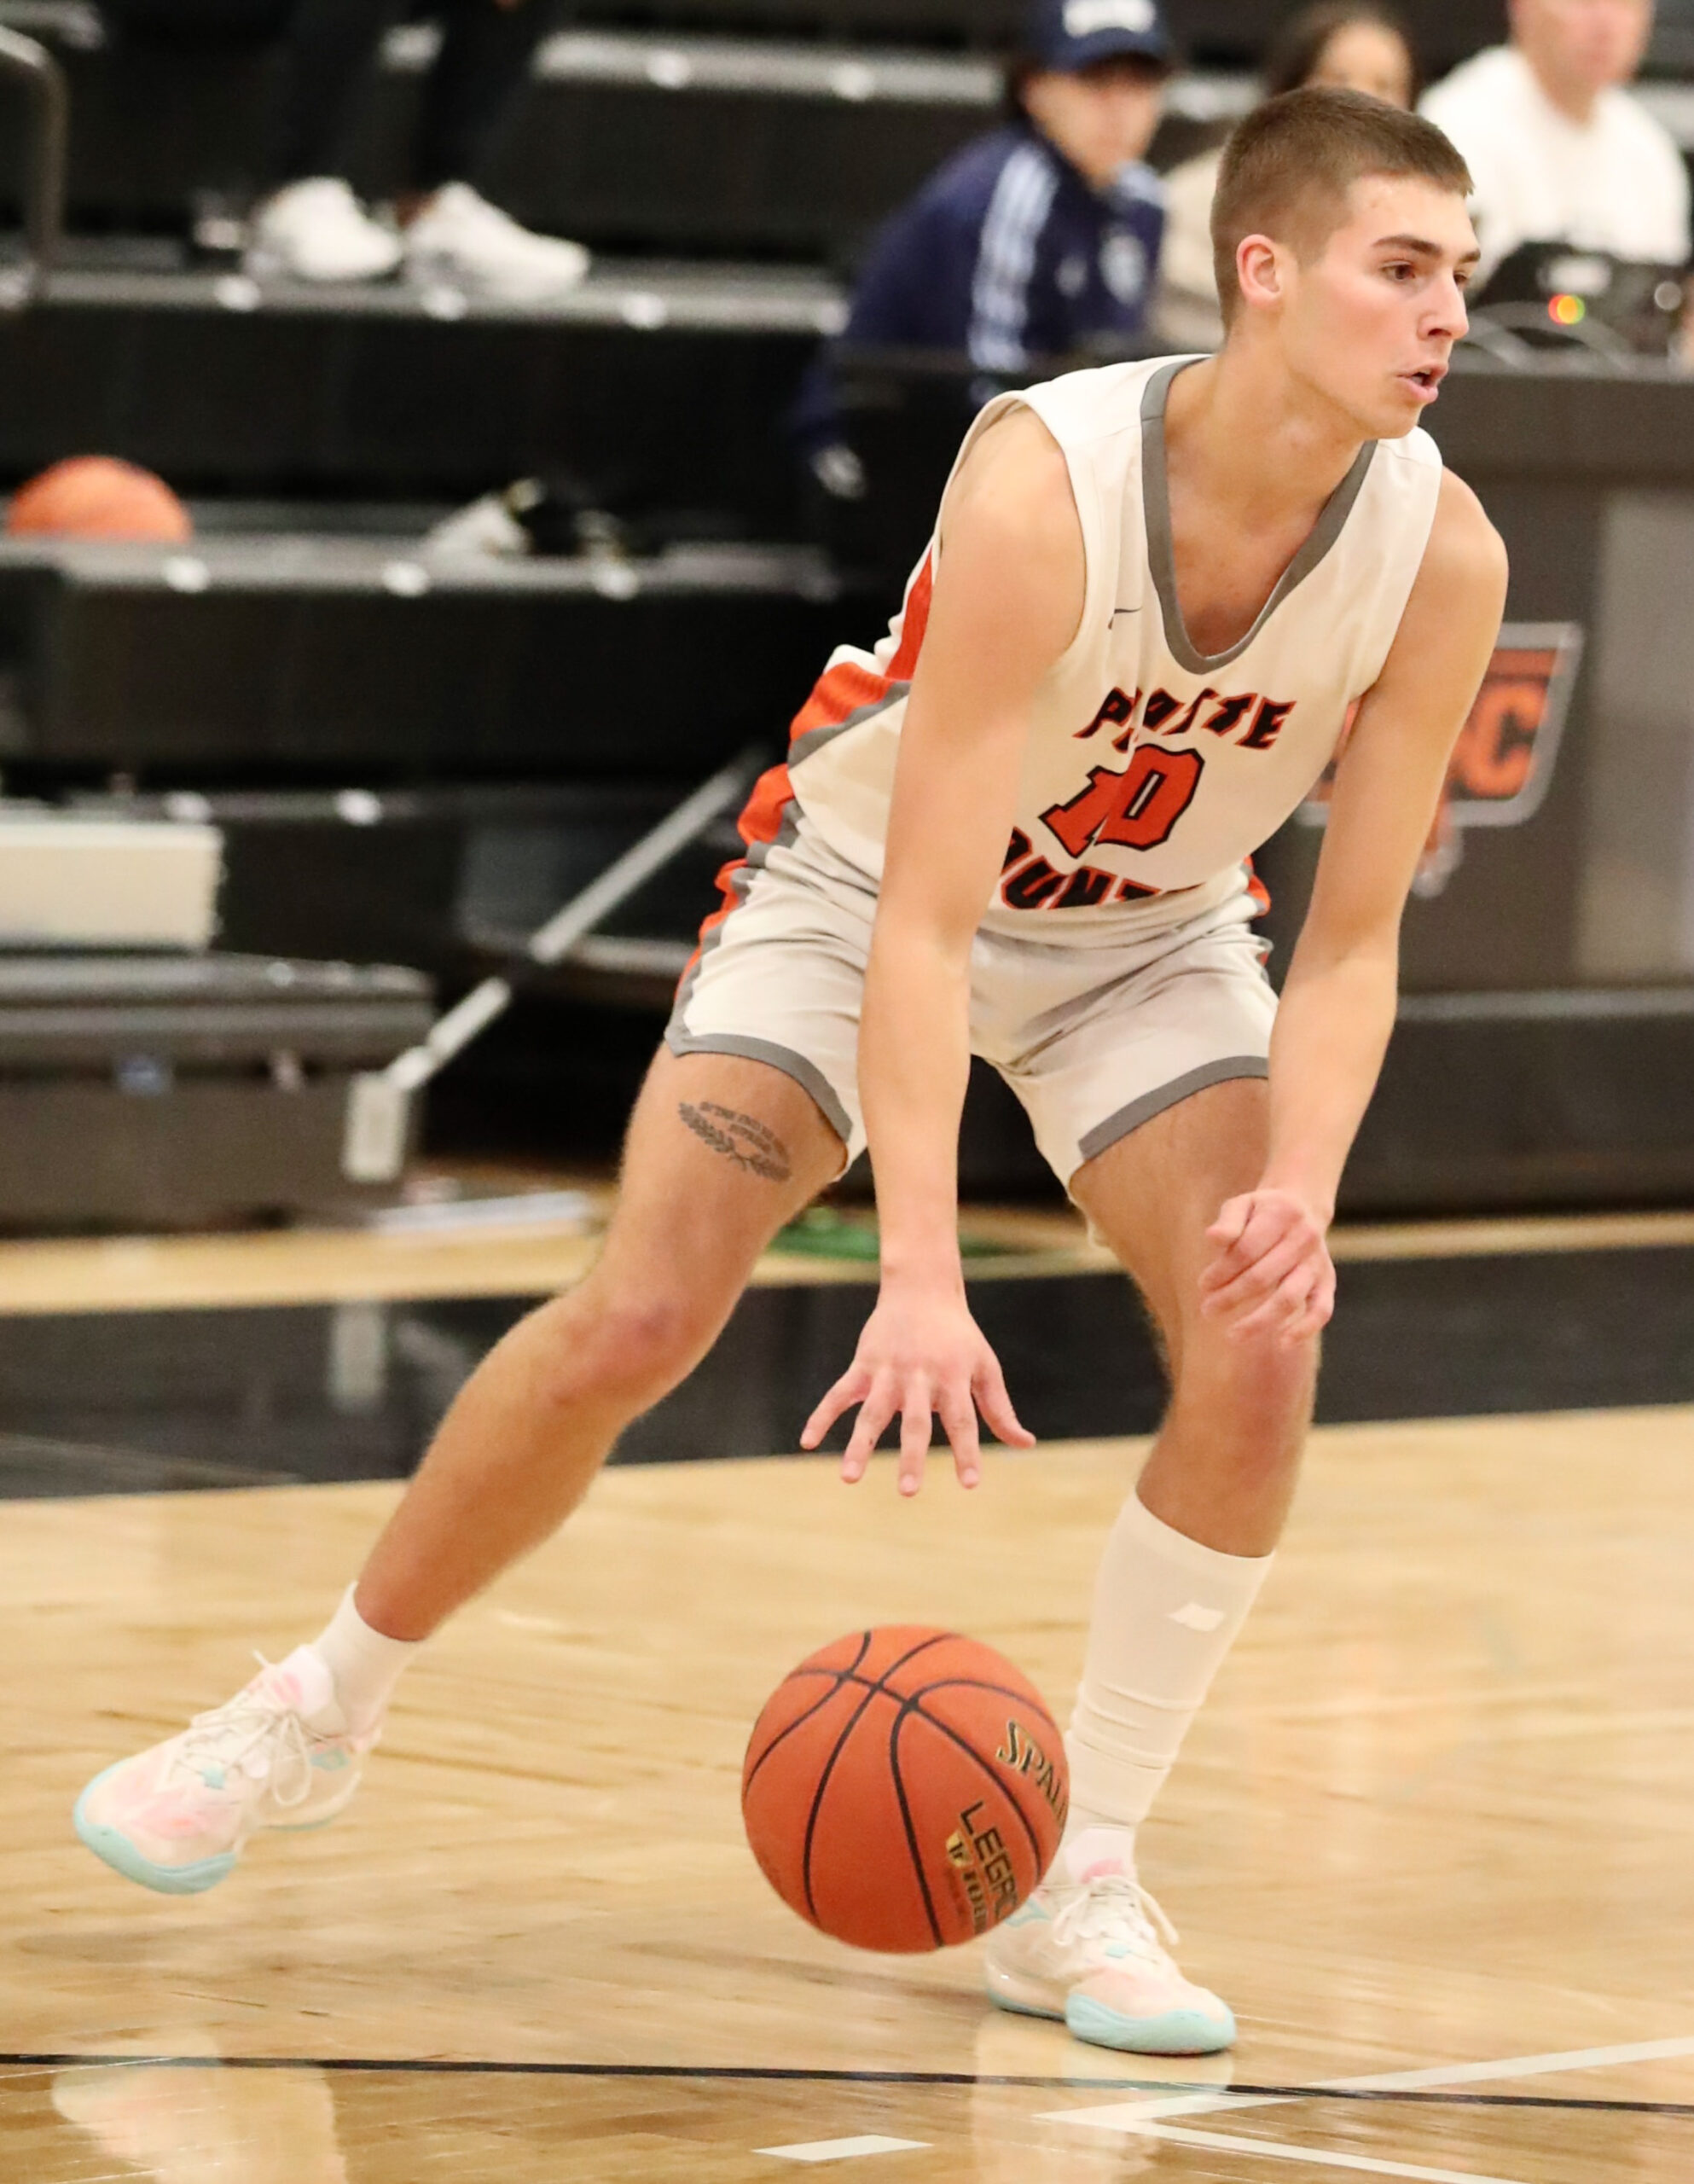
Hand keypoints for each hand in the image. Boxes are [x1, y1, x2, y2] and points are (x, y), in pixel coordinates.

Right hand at [800, 1283, 1034, 1495]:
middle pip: (915, 1422)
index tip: (970, 1484)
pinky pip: (838, 1393)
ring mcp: (888, 1371)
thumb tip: (1026, 1445)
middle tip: (907, 1492)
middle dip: (910, 1456)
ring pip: (872, 1413)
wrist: (922, 1289)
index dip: (967, 1451)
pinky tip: (808, 1442)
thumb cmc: (959, 1336)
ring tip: (849, 1478)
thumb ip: (999, 1410)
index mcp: (952, 1378)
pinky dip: (822, 1416)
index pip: (962, 1421)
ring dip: (859, 1446)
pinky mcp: (863, 1365)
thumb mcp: (984, 1368)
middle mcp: (919, 1377)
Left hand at [1199, 1187, 1334, 1346]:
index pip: (1246, 1250)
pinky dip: (1305, 1328)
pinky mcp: (1327, 1281)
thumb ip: (1228, 1221)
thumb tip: (1213, 1238)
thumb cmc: (1262, 1211)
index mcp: (1281, 1215)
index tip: (1202, 1285)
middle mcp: (1304, 1238)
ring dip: (1259, 1319)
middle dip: (1231, 1296)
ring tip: (1233, 1335)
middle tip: (1206, 1310)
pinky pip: (1321, 1309)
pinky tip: (1282, 1343)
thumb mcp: (1242, 1205)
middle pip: (1263, 1276)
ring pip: (1289, 1298)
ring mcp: (1317, 1262)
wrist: (1301, 1208)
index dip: (1221, 1271)